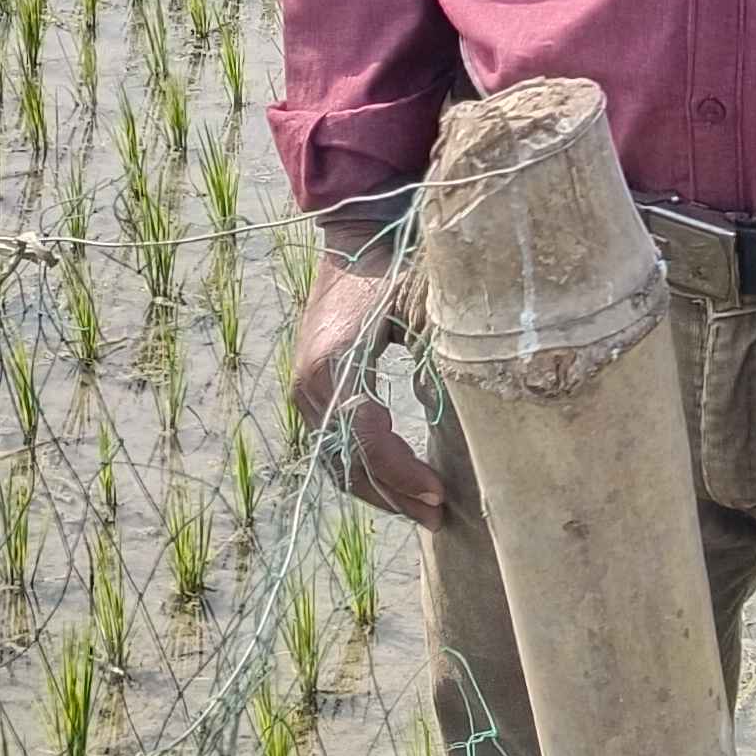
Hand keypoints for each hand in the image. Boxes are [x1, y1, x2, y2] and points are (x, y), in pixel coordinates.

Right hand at [289, 250, 446, 525]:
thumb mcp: (421, 304)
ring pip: (336, 461)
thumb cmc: (395, 269)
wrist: (354, 239)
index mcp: (336, 364)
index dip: (402, 473)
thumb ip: (434, 356)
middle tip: (437, 516)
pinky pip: (331, 446)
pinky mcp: (308, 391)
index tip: (440, 494)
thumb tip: (451, 418)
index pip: (368, 439)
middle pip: (347, 461)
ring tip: (422, 509)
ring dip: (377, 490)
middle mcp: (310, 385)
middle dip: (393, 494)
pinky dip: (361, 470)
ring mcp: (303, 391)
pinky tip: (395, 484)